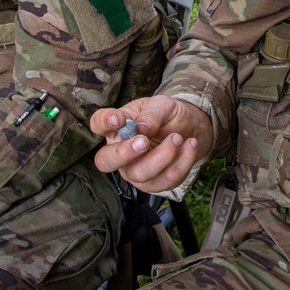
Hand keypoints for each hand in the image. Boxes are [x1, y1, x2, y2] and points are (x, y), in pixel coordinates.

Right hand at [91, 95, 209, 192]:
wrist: (190, 129)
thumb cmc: (167, 116)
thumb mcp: (162, 106)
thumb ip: (151, 115)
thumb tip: (141, 128)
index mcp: (117, 128)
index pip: (98, 124)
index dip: (103, 123)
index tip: (118, 119)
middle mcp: (120, 152)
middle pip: (106, 161)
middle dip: (124, 154)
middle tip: (143, 141)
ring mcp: (135, 171)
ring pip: (140, 174)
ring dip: (164, 155)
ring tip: (178, 137)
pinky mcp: (156, 183)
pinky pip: (167, 179)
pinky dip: (183, 161)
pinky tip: (190, 145)